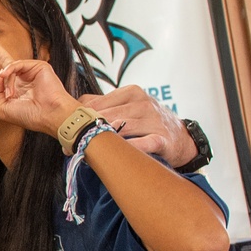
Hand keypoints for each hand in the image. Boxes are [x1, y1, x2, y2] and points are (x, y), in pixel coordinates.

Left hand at [0, 36, 78, 135]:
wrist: (50, 115)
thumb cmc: (30, 115)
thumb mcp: (3, 108)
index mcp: (12, 95)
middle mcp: (20, 82)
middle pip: (5, 64)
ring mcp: (29, 74)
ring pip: (9, 67)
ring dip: (4, 79)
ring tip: (10, 92)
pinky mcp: (38, 67)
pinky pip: (17, 64)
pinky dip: (10, 69)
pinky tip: (5, 75)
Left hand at [79, 85, 196, 166]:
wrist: (184, 138)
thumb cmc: (148, 122)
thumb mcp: (128, 107)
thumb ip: (102, 105)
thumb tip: (71, 107)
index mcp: (130, 93)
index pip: (95, 104)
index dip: (78, 119)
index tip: (66, 133)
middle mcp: (142, 104)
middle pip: (104, 117)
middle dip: (86, 132)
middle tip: (70, 146)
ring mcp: (153, 120)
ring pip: (119, 130)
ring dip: (101, 143)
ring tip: (86, 153)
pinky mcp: (162, 139)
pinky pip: (141, 145)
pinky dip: (126, 151)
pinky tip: (115, 157)